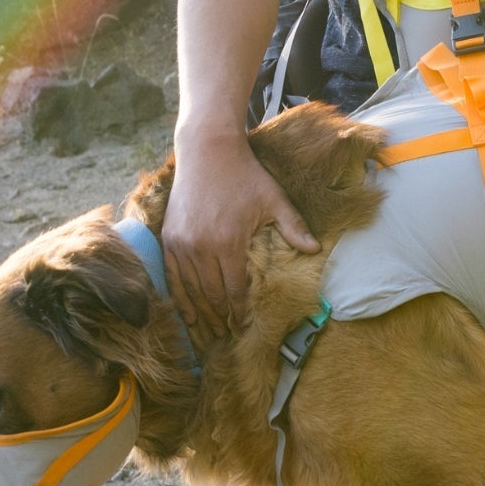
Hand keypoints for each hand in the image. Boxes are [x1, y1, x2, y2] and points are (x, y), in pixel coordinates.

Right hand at [162, 130, 318, 339]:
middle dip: (221, 317)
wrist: (207, 151)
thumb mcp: (274, 199)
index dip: (240, 311)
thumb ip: (293, 226)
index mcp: (228, 242)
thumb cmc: (245, 175)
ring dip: (199, 312)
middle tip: (228, 334)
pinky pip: (172, 275)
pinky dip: (179, 296)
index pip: (234, 289)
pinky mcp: (169, 237)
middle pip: (211, 294)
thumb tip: (315, 250)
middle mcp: (200, 247)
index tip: (246, 327)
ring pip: (189, 289)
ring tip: (209, 330)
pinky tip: (186, 311)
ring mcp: (181, 243)